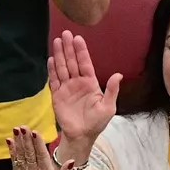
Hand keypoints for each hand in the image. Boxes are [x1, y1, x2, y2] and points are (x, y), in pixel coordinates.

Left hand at [8, 126, 78, 169]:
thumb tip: (71, 161)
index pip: (41, 155)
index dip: (38, 143)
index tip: (35, 132)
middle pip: (30, 152)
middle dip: (26, 138)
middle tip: (23, 126)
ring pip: (22, 155)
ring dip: (18, 141)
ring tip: (16, 130)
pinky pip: (14, 161)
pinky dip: (12, 151)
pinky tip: (10, 141)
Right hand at [48, 30, 121, 146]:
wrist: (82, 136)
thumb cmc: (97, 122)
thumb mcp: (108, 107)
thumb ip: (111, 90)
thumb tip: (118, 75)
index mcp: (90, 83)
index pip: (85, 63)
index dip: (81, 51)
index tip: (78, 38)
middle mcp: (77, 82)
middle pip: (72, 62)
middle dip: (69, 48)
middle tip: (65, 33)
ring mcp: (67, 88)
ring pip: (62, 68)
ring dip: (60, 55)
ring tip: (57, 41)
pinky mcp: (57, 95)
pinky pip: (54, 80)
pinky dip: (52, 70)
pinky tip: (51, 59)